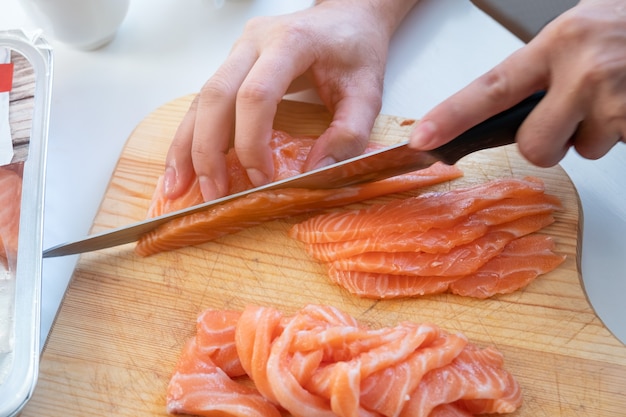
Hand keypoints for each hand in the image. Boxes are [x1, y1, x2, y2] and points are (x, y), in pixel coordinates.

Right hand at [164, 0, 417, 200]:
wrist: (346, 17)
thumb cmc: (356, 49)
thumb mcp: (368, 94)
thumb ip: (348, 135)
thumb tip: (314, 174)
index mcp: (290, 43)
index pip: (256, 95)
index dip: (251, 142)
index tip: (261, 179)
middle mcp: (255, 42)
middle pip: (215, 96)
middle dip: (208, 151)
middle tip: (212, 193)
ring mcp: (238, 52)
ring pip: (201, 99)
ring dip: (188, 146)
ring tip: (179, 185)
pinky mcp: (232, 66)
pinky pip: (204, 102)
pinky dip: (192, 135)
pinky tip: (184, 164)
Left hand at [409, 0, 625, 165]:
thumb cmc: (624, 24)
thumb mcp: (575, 32)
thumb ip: (539, 70)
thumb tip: (503, 112)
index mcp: (556, 44)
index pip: (491, 89)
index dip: (453, 117)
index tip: (424, 139)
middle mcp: (583, 72)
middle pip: (534, 146)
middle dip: (547, 143)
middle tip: (570, 115)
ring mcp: (617, 100)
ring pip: (582, 151)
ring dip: (592, 133)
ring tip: (614, 94)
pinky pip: (615, 146)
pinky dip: (621, 132)